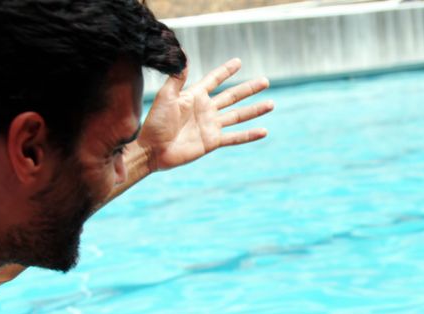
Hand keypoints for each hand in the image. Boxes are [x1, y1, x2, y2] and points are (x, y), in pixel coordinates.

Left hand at [135, 57, 272, 173]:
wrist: (152, 148)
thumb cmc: (155, 122)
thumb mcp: (166, 96)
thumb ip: (177, 77)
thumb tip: (182, 54)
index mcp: (194, 96)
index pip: (214, 80)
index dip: (226, 71)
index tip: (238, 62)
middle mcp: (206, 110)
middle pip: (232, 96)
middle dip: (249, 89)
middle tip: (265, 81)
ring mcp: (211, 126)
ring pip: (238, 115)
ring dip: (255, 110)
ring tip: (271, 104)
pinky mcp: (212, 141)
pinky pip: (235, 137)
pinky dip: (249, 135)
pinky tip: (264, 131)